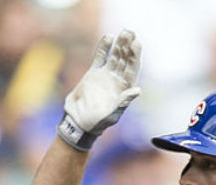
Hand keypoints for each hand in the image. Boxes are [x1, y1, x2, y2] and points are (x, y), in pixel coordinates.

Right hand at [57, 29, 141, 150]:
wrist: (78, 122)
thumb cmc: (97, 122)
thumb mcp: (113, 114)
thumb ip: (124, 101)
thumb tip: (138, 90)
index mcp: (125, 88)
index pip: (133, 69)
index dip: (135, 56)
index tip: (136, 44)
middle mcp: (117, 80)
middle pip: (125, 59)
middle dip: (128, 46)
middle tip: (130, 32)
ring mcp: (106, 75)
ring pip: (114, 56)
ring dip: (119, 44)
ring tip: (123, 32)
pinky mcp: (93, 73)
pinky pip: (99, 57)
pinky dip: (103, 47)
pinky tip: (108, 37)